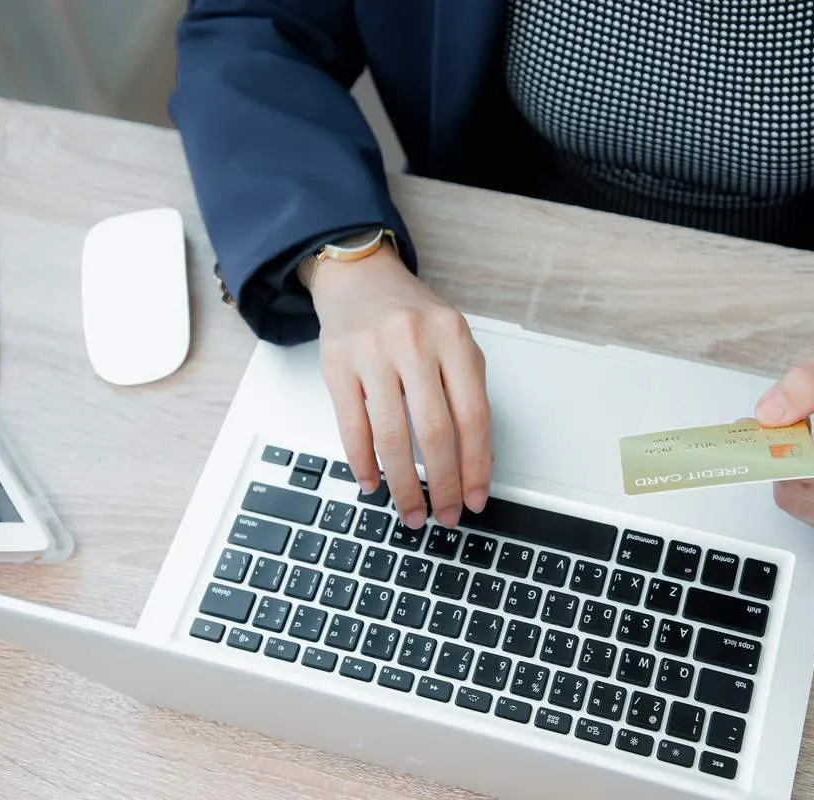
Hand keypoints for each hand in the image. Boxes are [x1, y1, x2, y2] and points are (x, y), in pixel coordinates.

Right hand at [311, 245, 491, 529]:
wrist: (360, 277)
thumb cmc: (411, 317)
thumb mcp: (452, 341)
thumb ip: (465, 391)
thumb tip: (474, 462)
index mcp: (454, 339)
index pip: (473, 416)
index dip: (476, 465)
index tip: (474, 499)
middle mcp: (415, 343)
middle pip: (435, 431)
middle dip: (442, 484)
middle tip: (443, 515)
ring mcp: (373, 353)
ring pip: (392, 436)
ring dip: (403, 484)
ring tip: (411, 510)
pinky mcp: (337, 364)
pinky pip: (351, 426)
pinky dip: (363, 463)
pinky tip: (372, 482)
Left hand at [754, 334, 813, 538]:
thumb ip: (806, 380)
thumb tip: (769, 415)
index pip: (812, 461)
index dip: (780, 445)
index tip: (768, 426)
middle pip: (801, 486)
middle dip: (782, 458)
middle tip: (790, 430)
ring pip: (799, 504)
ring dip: (789, 477)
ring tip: (810, 448)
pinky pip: (810, 517)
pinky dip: (802, 494)